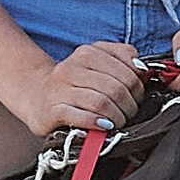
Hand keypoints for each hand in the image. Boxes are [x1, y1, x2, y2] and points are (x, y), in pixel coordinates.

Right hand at [22, 38, 152, 141]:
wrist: (36, 95)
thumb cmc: (75, 83)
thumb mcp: (98, 63)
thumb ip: (123, 59)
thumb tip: (142, 70)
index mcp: (88, 53)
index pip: (127, 70)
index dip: (138, 89)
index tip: (136, 99)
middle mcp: (72, 67)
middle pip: (116, 88)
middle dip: (129, 106)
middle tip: (129, 115)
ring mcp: (61, 89)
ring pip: (102, 102)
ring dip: (117, 118)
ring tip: (118, 123)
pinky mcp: (53, 110)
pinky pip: (81, 116)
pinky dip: (97, 123)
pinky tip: (104, 127)